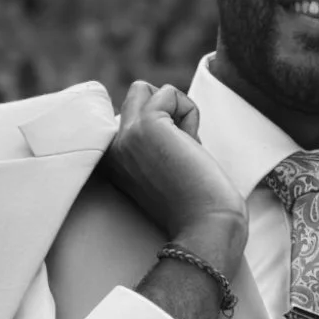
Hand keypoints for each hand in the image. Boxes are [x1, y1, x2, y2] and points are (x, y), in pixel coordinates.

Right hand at [103, 80, 246, 258]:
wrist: (206, 228)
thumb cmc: (198, 207)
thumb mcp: (164, 170)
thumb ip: (154, 144)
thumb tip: (162, 99)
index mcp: (113, 164)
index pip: (128, 118)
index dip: (163, 131)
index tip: (174, 168)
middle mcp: (111, 150)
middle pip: (134, 98)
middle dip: (167, 114)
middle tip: (183, 152)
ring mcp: (125, 137)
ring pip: (144, 89)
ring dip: (176, 111)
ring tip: (187, 147)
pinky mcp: (146, 126)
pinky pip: (169, 93)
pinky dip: (189, 111)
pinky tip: (193, 145)